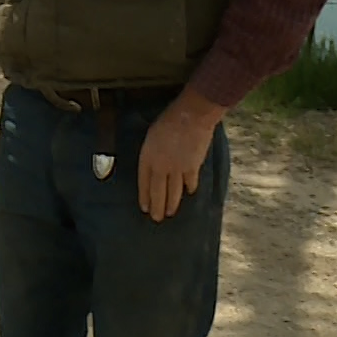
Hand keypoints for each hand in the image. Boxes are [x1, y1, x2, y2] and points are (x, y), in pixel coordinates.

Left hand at [138, 91, 223, 221]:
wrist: (190, 117)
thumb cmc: (168, 121)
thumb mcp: (151, 136)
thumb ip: (151, 152)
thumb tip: (153, 164)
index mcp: (147, 157)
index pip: (143, 182)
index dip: (144, 196)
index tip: (144, 208)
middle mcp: (161, 166)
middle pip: (158, 191)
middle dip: (157, 207)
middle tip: (156, 219)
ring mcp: (178, 168)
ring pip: (174, 191)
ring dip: (172, 204)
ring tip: (170, 214)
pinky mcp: (193, 167)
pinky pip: (190, 182)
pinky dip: (189, 188)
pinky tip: (188, 193)